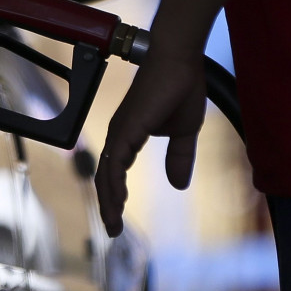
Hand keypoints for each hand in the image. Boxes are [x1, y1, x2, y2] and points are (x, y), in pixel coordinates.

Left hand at [94, 50, 205, 236]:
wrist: (180, 59)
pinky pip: (114, 163)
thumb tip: (178, 185)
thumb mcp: (185, 131)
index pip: (114, 170)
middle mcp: (119, 133)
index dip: (115, 195)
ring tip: (113, 226)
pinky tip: (118, 203)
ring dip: (108, 201)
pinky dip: (114, 185)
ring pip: (106, 173)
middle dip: (107, 205)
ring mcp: (120, 130)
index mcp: (129, 133)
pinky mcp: (126, 127)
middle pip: (105, 176)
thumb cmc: (182, 87)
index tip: (118, 219)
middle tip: (112, 231)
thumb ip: (179, 156)